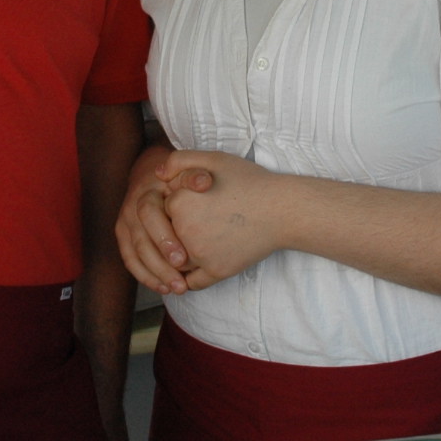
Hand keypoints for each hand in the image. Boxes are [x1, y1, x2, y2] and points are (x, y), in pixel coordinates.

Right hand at [115, 144, 215, 294]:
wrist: (150, 174)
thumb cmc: (175, 177)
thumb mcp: (185, 171)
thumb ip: (194, 175)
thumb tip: (204, 182)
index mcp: (145, 193)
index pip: (149, 216)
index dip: (164, 238)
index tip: (183, 258)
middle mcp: (130, 209)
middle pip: (141, 240)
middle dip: (160, 264)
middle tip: (180, 282)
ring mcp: (125, 224)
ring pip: (134, 254)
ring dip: (154, 275)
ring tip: (176, 289)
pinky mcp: (124, 237)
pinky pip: (130, 260)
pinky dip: (145, 276)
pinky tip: (163, 288)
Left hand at [155, 151, 286, 292]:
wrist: (283, 209)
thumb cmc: (250, 182)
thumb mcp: (214, 159)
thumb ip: (180, 160)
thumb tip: (157, 174)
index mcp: (178, 203)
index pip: (163, 209)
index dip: (179, 204)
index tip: (198, 202)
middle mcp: (184, 231)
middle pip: (167, 235)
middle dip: (179, 230)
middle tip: (204, 221)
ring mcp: (199, 254)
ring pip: (176, 260)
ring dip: (182, 256)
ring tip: (205, 241)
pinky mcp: (216, 271)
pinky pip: (193, 282)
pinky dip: (193, 277)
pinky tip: (205, 264)